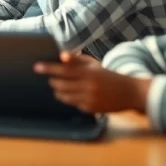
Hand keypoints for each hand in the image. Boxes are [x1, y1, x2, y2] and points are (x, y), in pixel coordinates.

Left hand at [34, 52, 149, 114]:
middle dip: (52, 80)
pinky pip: (73, 104)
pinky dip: (69, 99)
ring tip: (58, 87)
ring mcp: (89, 99)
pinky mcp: (90, 109)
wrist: (128, 92)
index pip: (63, 69)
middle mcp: (88, 86)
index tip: (36, 66)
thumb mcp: (94, 64)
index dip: (48, 68)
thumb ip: (77, 59)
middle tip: (50, 78)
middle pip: (60, 84)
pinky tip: (73, 94)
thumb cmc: (107, 75)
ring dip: (58, 91)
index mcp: (88, 72)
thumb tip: (61, 56)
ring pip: (64, 96)